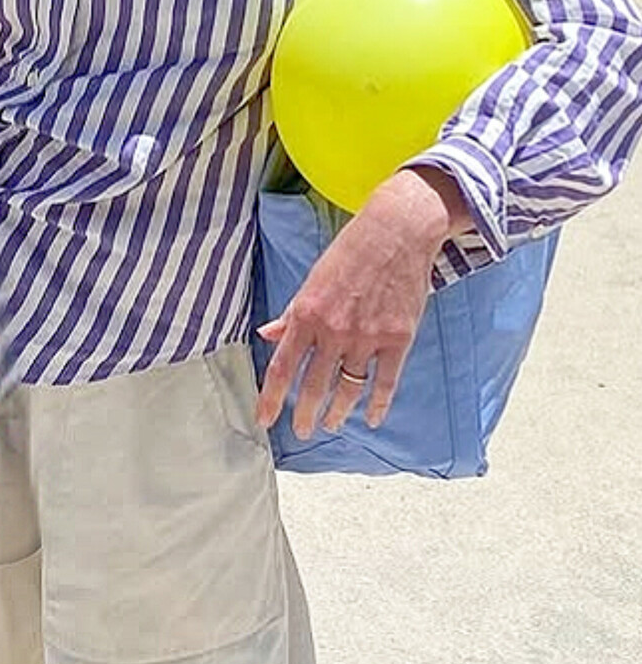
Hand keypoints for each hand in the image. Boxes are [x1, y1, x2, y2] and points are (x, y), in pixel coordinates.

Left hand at [254, 167, 466, 438]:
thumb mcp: (312, 280)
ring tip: (332, 424)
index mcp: (307, 314)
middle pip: (315, 386)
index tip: (264, 420)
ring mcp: (368, 336)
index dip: (271, 399)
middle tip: (303, 431)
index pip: (282, 367)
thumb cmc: (350, 253)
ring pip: (349, 389)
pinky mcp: (398, 338)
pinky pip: (385, 382)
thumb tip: (267, 336)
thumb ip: (291, 314)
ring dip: (338, 413)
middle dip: (306, 415)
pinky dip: (378, 405)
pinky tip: (373, 418)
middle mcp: (335, 330)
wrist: (397, 231)